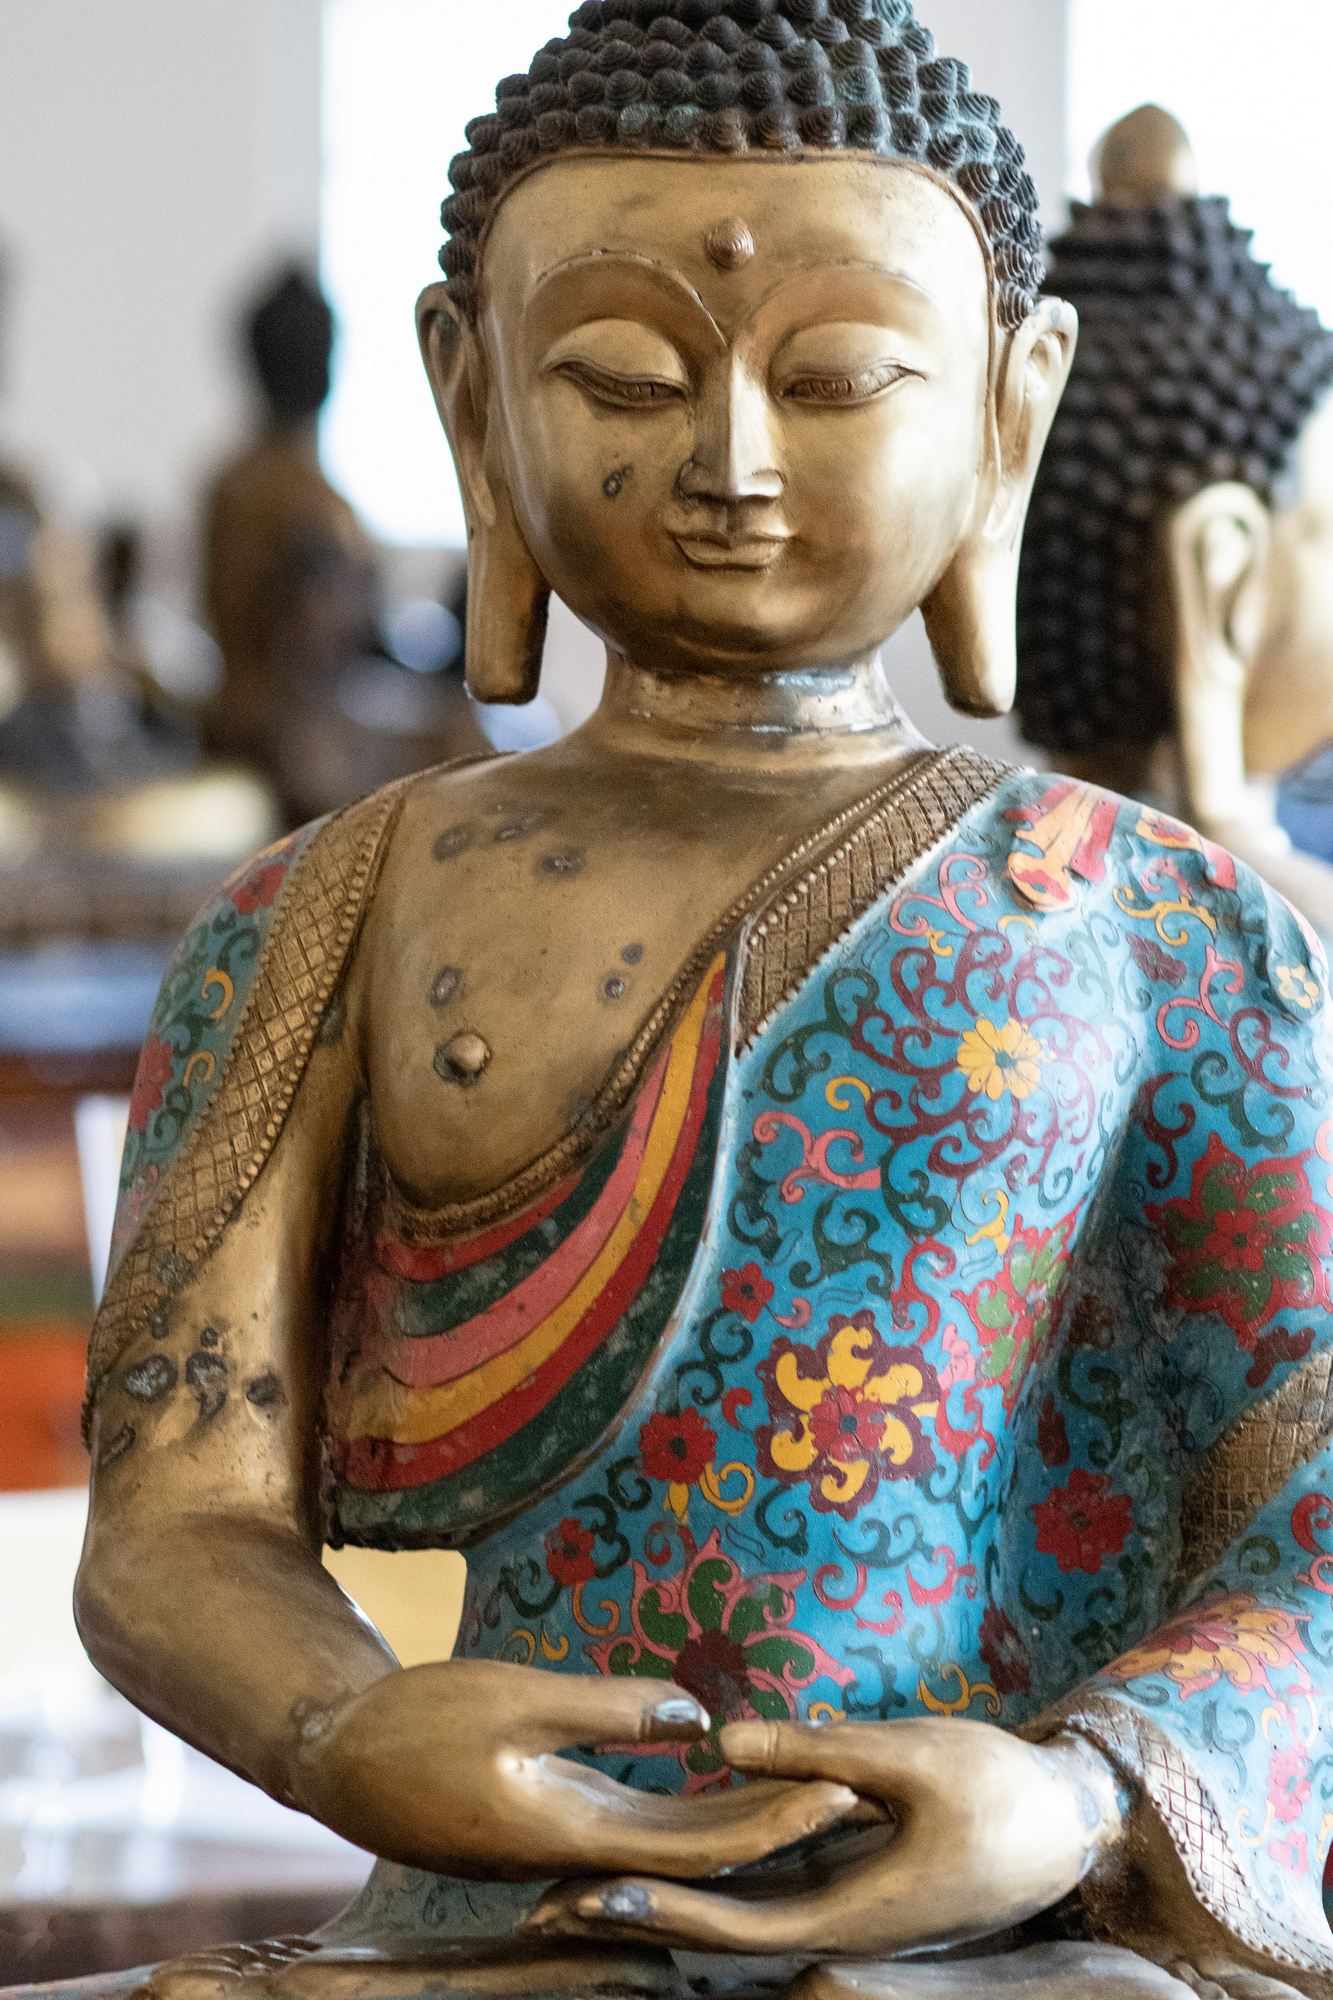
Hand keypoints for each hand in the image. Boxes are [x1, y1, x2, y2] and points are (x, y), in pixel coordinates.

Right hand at [292, 1661, 858, 1881]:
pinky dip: (697, 1806)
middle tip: (860, 1788)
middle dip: (781, 1822)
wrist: (339, 1758)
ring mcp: (567, 1840)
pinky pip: (644, 1823)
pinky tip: (730, 1779)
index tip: (839, 1785)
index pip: (701, 1845)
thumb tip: (699, 1717)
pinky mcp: (555, 1820)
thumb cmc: (415, 1721)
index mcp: (572, 1835)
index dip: (776, 1819)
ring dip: (746, 1817)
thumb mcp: (511, 1697)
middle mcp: (579, 1853)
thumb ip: (604, 1708)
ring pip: (676, 1840)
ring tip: (816, 1782)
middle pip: (702, 1852)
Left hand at [527, 1718, 1125, 1957]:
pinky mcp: (850, 1885)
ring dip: (662, 1902)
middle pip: (715, 1927)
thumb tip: (718, 1742)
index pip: (728, 1920)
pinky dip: (708, 1877)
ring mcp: (842, 1908)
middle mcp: (835, 1923)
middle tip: (544, 1903)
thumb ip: (817, 1750)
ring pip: (734, 1911)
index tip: (584, 1892)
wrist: (1070, 1825)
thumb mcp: (913, 1755)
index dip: (654, 1908)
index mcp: (848, 1910)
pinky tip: (667, 1855)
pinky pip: (764, 1888)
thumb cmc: (1003, 1787)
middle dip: (634, 1915)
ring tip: (580, 1885)